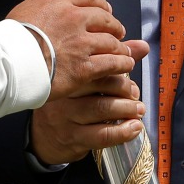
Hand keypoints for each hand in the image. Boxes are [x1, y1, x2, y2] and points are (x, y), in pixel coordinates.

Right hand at [6, 0, 142, 101]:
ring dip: (121, 46)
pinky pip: (111, 63)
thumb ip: (45, 9)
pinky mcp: (85, 66)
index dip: (101, 5)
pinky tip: (126, 64)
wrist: (9, 62)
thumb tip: (51, 13)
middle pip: (104, 18)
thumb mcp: (25, 11)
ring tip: (124, 51)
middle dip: (113, 25)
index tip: (105, 10)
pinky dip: (122, 63)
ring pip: (111, 41)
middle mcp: (74, 17)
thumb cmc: (10, 39)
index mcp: (58, 0)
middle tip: (117, 32)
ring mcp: (81, 42)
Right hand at [29, 39, 149, 164]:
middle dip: (124, 88)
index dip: (118, 67)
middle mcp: (64, 92)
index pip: (95, 63)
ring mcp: (66, 116)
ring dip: (127, 109)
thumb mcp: (84, 81)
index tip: (129, 74)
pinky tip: (134, 127)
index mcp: (67, 73)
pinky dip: (123, 131)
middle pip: (99, 84)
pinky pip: (102, 135)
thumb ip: (113, 62)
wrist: (41, 136)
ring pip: (101, 108)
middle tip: (136, 94)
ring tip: (139, 109)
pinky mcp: (72, 137)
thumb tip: (143, 46)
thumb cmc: (69, 103)